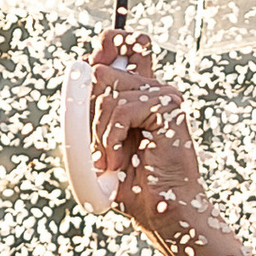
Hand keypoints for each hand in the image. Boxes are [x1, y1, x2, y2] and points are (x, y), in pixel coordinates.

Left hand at [88, 31, 213, 240]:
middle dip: (89, 113)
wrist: (160, 211)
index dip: (109, 44)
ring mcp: (162, 95)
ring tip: (112, 162)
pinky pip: (120, 108)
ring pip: (106, 93)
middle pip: (102, 71)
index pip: (125, 46)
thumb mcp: (101, 143)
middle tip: (100, 147)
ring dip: (99, 134)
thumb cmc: (131, 185)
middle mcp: (152, 89)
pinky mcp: (168, 106)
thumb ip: (93, 110)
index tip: (96, 58)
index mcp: (139, 95)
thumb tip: (88, 71)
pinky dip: (110, 138)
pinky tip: (118, 160)